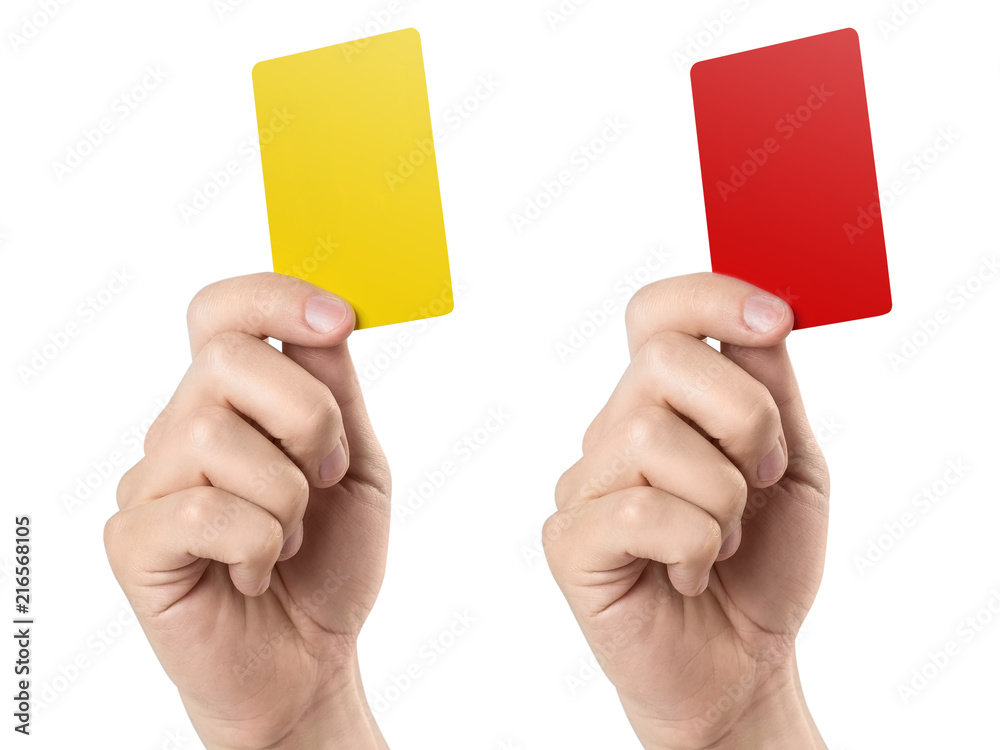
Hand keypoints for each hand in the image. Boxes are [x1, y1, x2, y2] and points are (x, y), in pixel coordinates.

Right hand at [104, 273, 389, 749]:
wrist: (310, 658)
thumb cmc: (330, 561)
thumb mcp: (356, 465)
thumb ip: (336, 392)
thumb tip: (325, 314)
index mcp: (236, 402)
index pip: (223, 312)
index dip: (276, 296)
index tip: (342, 320)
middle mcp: (183, 427)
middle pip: (226, 359)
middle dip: (307, 417)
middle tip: (326, 474)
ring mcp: (152, 482)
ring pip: (213, 434)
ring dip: (287, 495)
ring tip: (290, 536)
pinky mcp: (134, 541)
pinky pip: (200, 510)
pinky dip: (257, 543)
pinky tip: (256, 570)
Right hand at [544, 273, 829, 749]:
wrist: (740, 665)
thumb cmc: (762, 566)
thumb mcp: (791, 467)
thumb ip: (773, 391)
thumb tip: (764, 315)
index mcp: (665, 402)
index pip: (658, 312)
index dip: (712, 295)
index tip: (778, 318)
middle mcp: (615, 429)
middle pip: (661, 360)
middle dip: (743, 416)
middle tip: (760, 476)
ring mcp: (585, 482)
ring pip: (651, 436)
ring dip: (723, 498)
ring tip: (724, 539)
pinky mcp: (568, 539)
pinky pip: (635, 512)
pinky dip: (694, 546)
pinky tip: (692, 573)